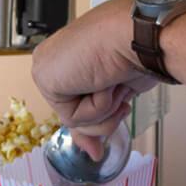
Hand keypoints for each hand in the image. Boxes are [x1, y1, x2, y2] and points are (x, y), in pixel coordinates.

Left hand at [31, 0, 160, 156]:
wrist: (140, 34)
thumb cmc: (139, 47)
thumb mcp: (118, 91)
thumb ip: (98, 120)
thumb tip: (93, 152)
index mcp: (74, 57)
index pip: (73, 103)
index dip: (94, 121)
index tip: (99, 142)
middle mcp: (59, 62)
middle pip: (74, 115)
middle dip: (102, 115)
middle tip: (117, 88)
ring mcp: (48, 68)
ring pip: (74, 120)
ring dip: (103, 108)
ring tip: (111, 79)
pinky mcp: (44, 77)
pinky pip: (73, 117)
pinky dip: (97, 106)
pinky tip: (103, 80)